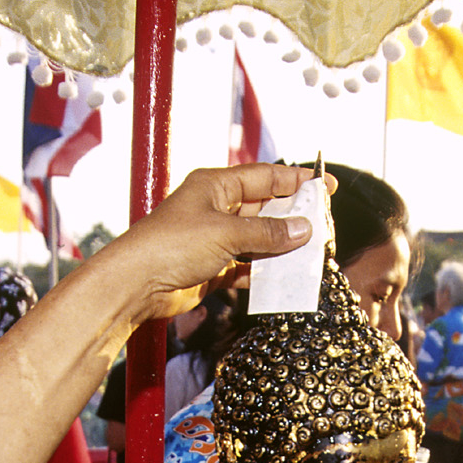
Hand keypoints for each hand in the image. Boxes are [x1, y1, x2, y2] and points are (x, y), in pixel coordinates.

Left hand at [100, 164, 320, 325]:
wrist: (137, 285)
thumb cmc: (171, 246)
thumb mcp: (226, 233)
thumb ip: (267, 233)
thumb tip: (302, 229)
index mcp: (215, 186)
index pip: (264, 177)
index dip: (296, 180)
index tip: (325, 185)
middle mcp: (216, 209)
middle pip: (264, 208)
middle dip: (292, 216)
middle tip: (323, 224)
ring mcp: (214, 239)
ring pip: (258, 239)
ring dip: (281, 247)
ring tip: (311, 253)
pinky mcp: (212, 267)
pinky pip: (246, 266)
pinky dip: (264, 271)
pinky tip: (283, 276)